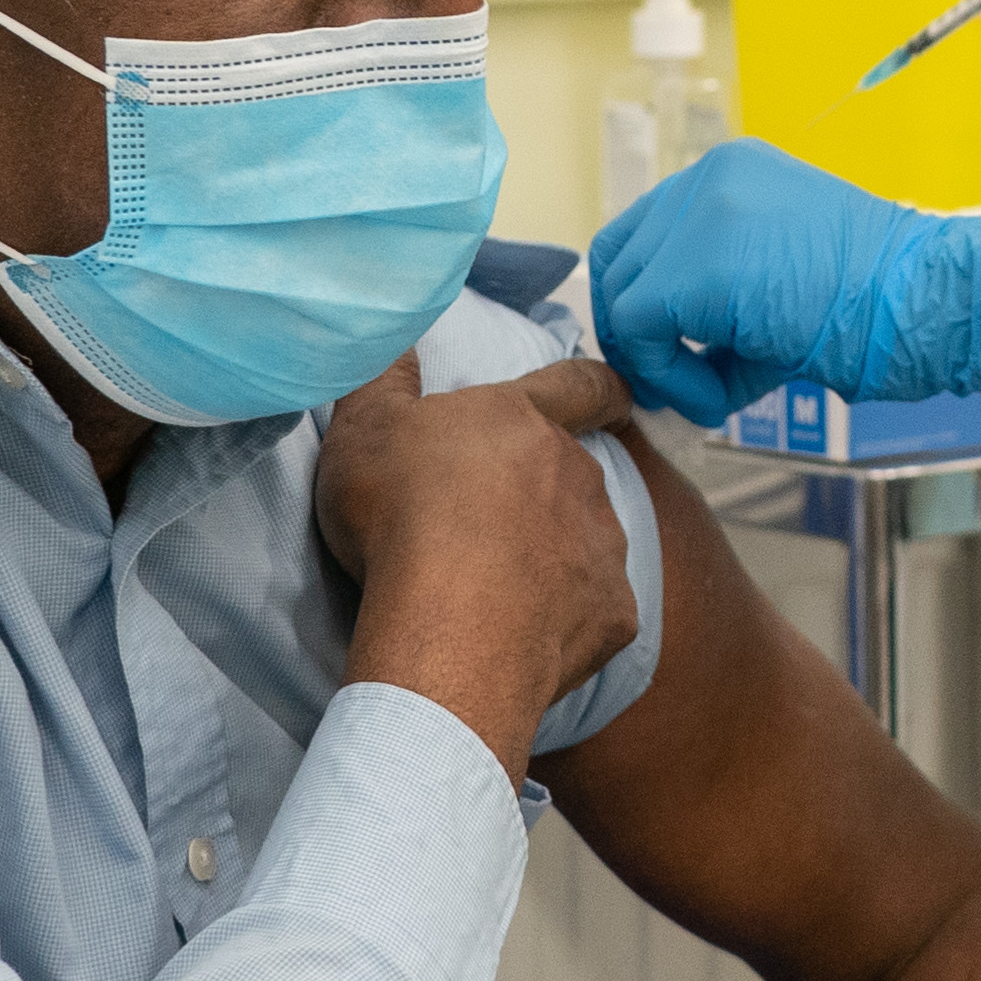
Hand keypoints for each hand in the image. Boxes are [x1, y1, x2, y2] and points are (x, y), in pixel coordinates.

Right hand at [311, 351, 639, 778]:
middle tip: (483, 530)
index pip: (580, 384)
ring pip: (586, 541)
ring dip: (552, 556)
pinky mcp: (615, 613)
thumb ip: (383, 376)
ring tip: (493, 592)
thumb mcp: (364, 430)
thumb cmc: (402, 517)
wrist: (447, 630)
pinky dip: (565, 620)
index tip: (615, 393)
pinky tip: (520, 638)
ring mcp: (604, 545)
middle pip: (571, 474)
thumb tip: (399, 342)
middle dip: (538, 494)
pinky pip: (594, 610)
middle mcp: (578, 475)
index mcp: (523, 422)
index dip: (597, 386)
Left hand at [583, 140, 980, 424]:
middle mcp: (708, 178)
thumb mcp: (786, 278)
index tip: (673, 354)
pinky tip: (721, 399)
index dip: (644, 303)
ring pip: (623, 298)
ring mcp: (699, 215)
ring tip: (712, 396)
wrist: (930, 298)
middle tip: (673, 384)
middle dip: (638, 334)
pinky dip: (671, 379)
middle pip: (618, 259)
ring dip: (659, 363)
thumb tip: (661, 359)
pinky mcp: (695, 266)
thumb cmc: (882, 303)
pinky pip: (639, 333)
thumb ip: (718, 298)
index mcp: (732, 174)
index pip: (645, 233)